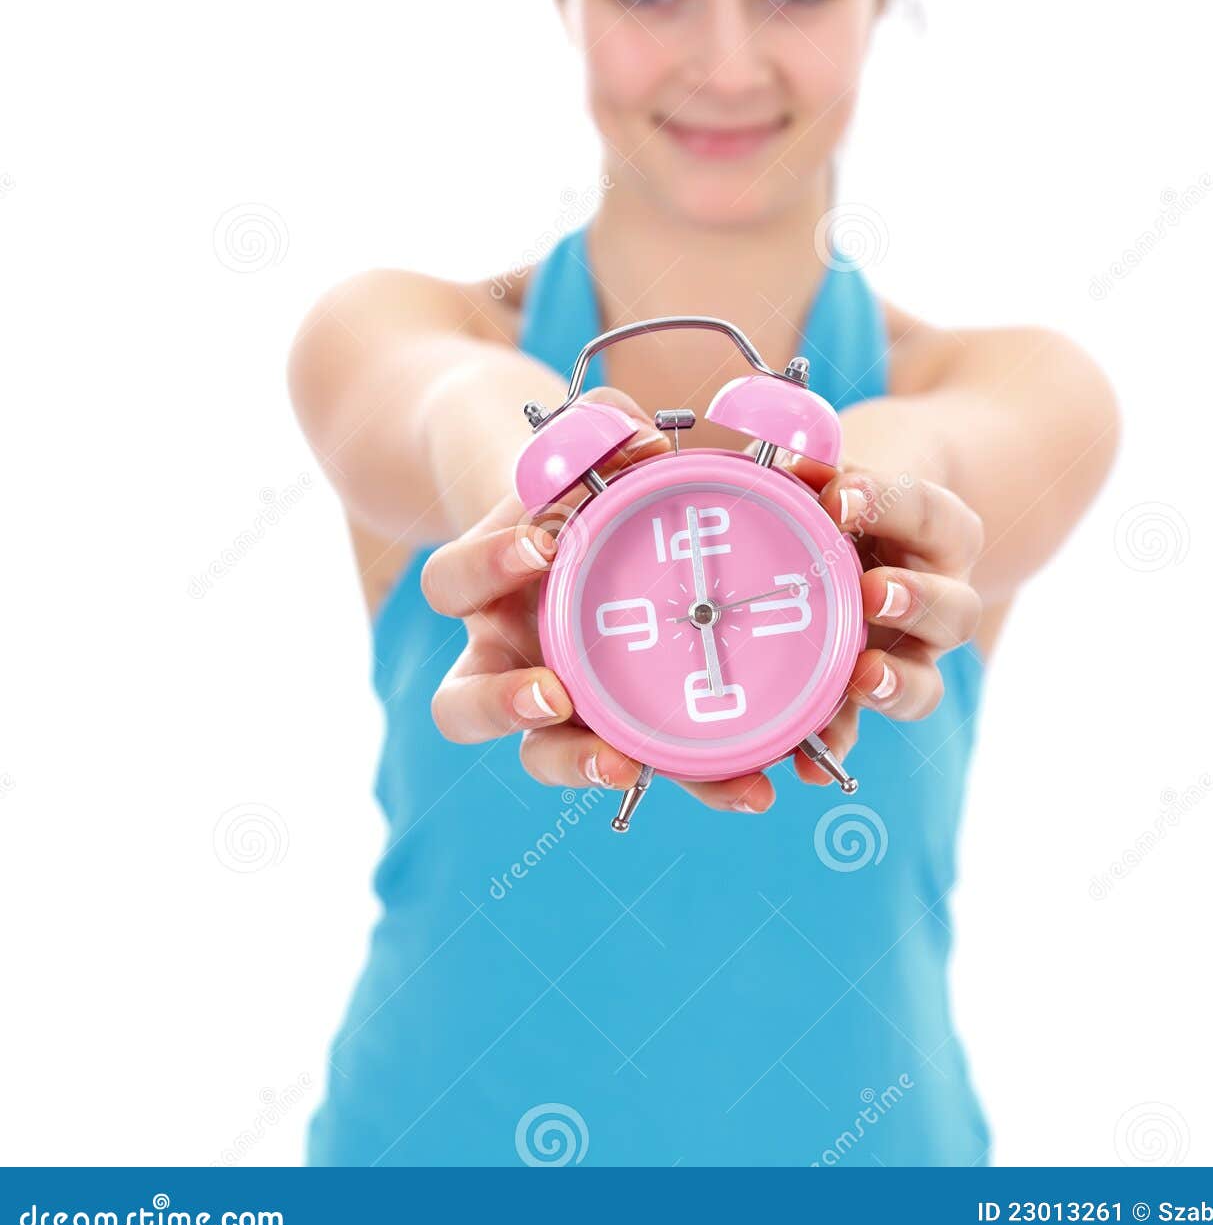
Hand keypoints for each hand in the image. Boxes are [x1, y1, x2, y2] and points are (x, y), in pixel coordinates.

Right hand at [419, 388, 781, 813]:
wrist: (585, 538)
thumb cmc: (578, 491)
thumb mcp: (581, 456)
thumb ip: (603, 439)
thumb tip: (646, 443)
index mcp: (480, 587)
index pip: (450, 583)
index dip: (485, 564)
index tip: (541, 546)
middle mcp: (499, 658)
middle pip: (463, 707)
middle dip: (505, 707)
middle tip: (555, 696)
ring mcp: (553, 706)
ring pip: (540, 756)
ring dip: (579, 765)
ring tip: (626, 767)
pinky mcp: (621, 736)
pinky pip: (644, 766)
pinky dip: (695, 778)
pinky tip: (750, 784)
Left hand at [746, 442, 984, 784]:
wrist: (857, 530)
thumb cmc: (842, 494)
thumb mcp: (835, 470)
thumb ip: (811, 470)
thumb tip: (780, 460)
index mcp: (940, 532)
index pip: (928, 513)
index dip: (888, 502)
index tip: (840, 495)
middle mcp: (940, 599)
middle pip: (954, 612)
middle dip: (915, 603)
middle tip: (873, 591)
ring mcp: (907, 656)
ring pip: (923, 684)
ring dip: (892, 684)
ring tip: (860, 676)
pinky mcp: (862, 695)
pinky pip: (857, 729)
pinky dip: (833, 744)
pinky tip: (804, 760)